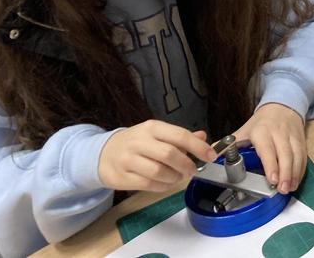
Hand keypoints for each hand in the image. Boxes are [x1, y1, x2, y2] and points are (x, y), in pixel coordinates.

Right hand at [97, 120, 214, 192]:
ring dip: (174, 178)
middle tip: (192, 171)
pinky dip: (162, 186)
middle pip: (169, 154)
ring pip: (158, 172)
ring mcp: (128, 160)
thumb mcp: (157, 133)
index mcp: (152, 127)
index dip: (198, 147)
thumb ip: (180, 136)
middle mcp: (140, 141)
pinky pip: (148, 184)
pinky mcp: (122, 177)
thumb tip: (203, 137)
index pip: (180, 135)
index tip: (211, 156)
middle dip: (186, 165)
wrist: (102, 153)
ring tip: (178, 177)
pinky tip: (166, 183)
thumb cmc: (136, 143)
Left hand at [233, 102, 306, 193]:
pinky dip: (300, 170)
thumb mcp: (244, 130)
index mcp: (262, 132)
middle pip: (285, 154)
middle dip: (285, 173)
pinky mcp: (301, 141)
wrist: (282, 106)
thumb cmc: (261, 122)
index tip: (271, 179)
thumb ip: (228, 144)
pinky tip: (296, 181)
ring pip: (296, 156)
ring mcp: (292, 137)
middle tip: (282, 189)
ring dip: (294, 174)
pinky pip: (303, 157)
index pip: (268, 150)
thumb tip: (209, 155)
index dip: (271, 165)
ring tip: (289, 188)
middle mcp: (279, 134)